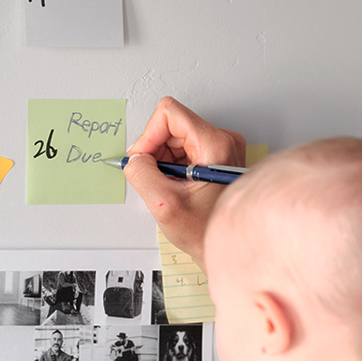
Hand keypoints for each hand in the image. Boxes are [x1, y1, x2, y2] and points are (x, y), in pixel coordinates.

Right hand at [125, 97, 245, 261]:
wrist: (227, 247)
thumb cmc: (207, 230)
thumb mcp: (165, 204)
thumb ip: (141, 174)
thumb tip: (134, 158)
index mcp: (216, 145)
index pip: (169, 114)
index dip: (148, 136)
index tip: (144, 158)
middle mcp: (223, 140)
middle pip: (172, 124)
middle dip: (156, 150)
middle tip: (156, 178)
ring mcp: (222, 147)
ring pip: (176, 136)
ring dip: (164, 160)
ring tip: (171, 185)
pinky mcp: (218, 155)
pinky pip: (184, 147)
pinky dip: (173, 164)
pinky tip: (178, 184)